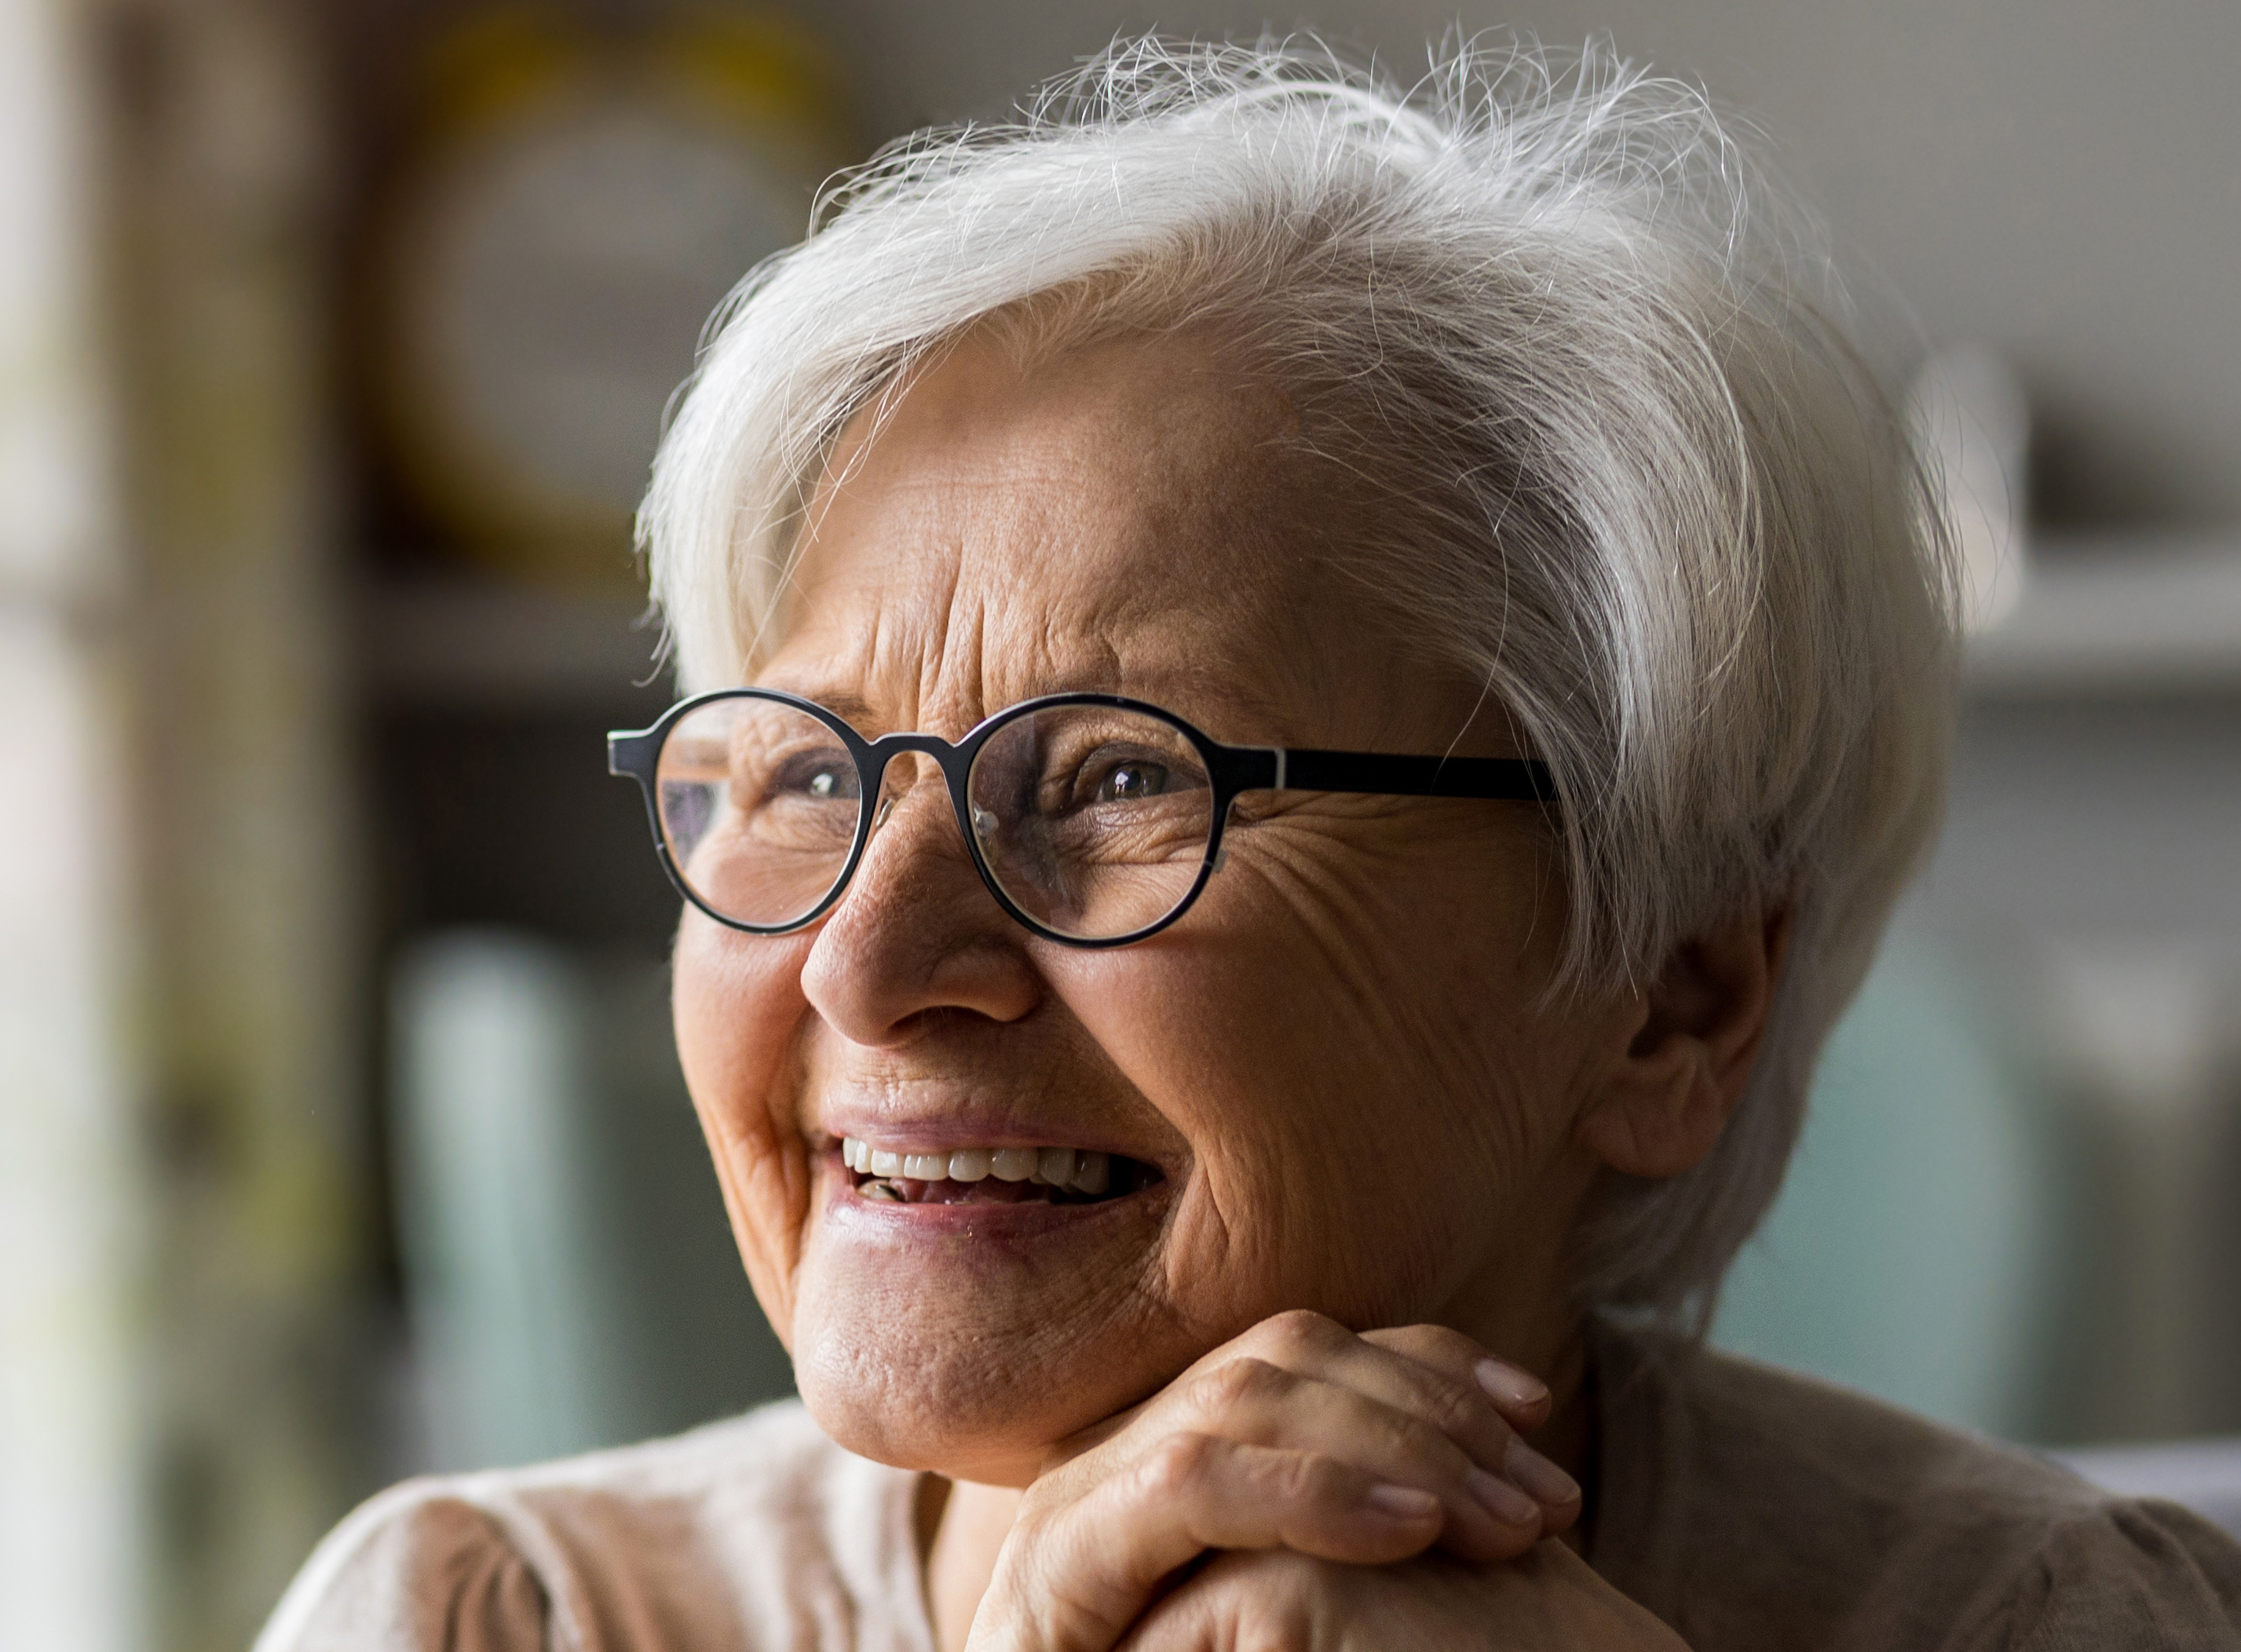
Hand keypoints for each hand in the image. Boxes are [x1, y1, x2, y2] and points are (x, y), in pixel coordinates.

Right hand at [965, 1311, 1583, 1651]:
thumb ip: (1344, 1555)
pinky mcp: (1059, 1558)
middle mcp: (1121, 1445)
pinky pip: (1196, 1483)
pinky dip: (1314, 1492)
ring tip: (1502, 1522)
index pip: (1313, 1350)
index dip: (1428, 1362)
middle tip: (1548, 1497)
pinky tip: (1408, 1530)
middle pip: (1288, 1353)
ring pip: (1246, 1396)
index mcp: (1174, 1449)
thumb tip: (1488, 1511)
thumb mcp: (1282, 1618)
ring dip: (1398, 1445)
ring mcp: (1081, 1493)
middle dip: (1433, 1408)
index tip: (1537, 1412)